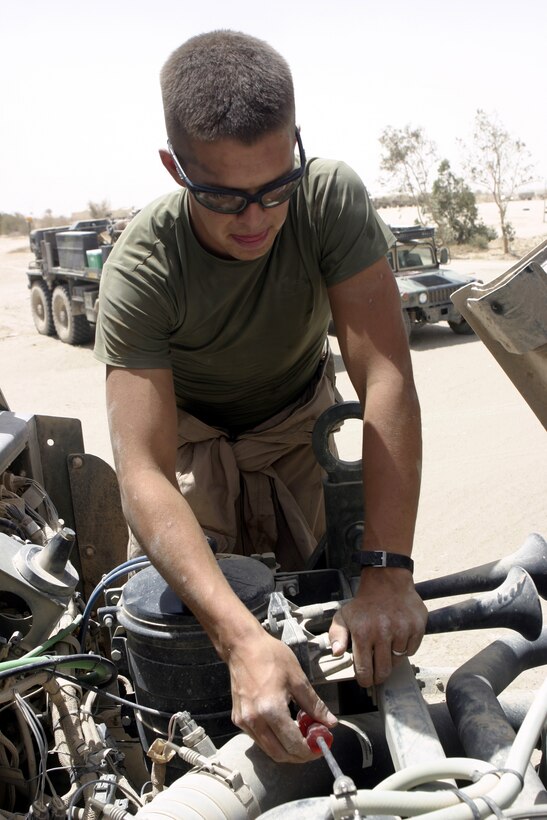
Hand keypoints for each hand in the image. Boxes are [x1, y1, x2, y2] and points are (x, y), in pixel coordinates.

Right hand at [226, 629, 336, 762]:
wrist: (243, 646)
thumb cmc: (270, 656)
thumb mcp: (298, 678)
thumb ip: (314, 704)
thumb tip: (330, 722)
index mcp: (271, 709)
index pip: (293, 744)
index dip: (310, 750)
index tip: (321, 746)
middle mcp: (255, 720)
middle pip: (280, 754)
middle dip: (299, 755)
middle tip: (313, 746)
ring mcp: (244, 721)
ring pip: (268, 749)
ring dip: (286, 749)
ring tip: (300, 735)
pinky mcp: (238, 719)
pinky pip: (259, 739)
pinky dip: (273, 740)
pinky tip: (283, 727)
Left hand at [329, 568, 427, 686]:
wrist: (387, 581)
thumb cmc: (364, 604)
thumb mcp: (343, 616)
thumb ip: (336, 635)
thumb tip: (337, 653)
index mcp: (362, 632)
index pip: (364, 670)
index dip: (365, 680)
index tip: (365, 681)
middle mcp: (383, 632)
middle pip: (383, 671)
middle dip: (379, 675)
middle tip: (377, 672)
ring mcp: (402, 630)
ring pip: (398, 661)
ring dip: (392, 659)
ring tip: (386, 647)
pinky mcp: (417, 627)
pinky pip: (411, 650)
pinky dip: (405, 648)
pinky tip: (398, 637)